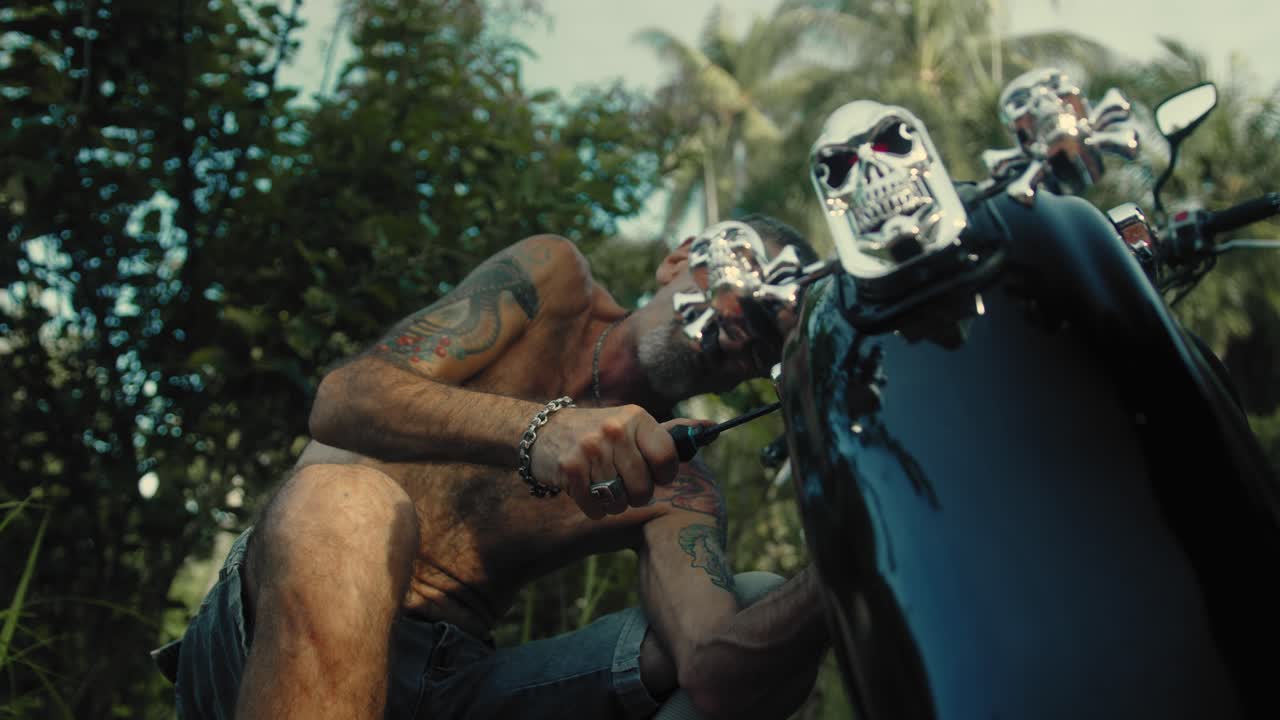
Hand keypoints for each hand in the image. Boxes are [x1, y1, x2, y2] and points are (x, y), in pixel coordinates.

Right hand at [530, 405, 700, 518]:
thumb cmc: (598, 432)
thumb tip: (712, 429)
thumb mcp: (633, 424)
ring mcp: (590, 449)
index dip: (665, 476)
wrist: (544, 431)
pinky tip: (588, 492)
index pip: (667, 458)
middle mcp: (614, 430)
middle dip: (637, 494)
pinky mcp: (570, 468)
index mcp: (636, 418)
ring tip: (605, 486)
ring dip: (614, 503)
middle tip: (626, 484)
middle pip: (643, 487)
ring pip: (619, 501)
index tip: (657, 475)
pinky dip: (594, 509)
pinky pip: (595, 508)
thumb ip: (670, 432)